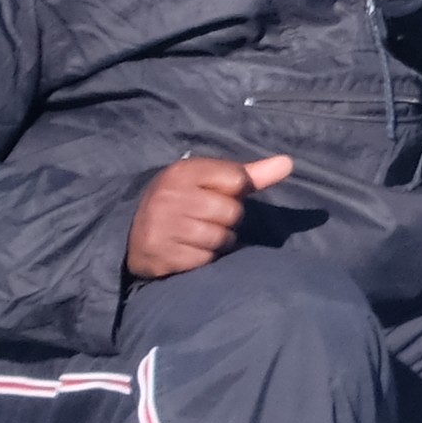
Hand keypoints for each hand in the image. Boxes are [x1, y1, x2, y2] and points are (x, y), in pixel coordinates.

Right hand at [125, 152, 294, 280]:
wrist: (133, 233)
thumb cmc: (184, 201)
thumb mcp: (209, 180)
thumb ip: (250, 174)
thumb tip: (289, 163)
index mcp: (183, 171)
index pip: (238, 180)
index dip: (237, 191)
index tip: (219, 194)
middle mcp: (171, 196)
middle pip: (233, 212)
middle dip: (227, 220)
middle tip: (205, 219)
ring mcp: (164, 226)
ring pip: (222, 239)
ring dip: (218, 242)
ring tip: (197, 235)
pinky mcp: (163, 255)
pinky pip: (205, 260)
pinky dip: (203, 259)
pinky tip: (188, 251)